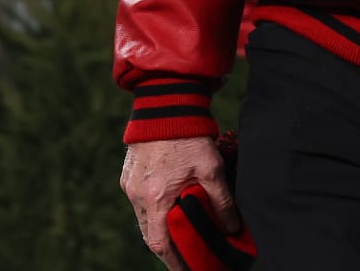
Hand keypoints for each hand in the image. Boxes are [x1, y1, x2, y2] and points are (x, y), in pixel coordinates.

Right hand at [121, 136, 236, 268]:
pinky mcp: (128, 174)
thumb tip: (231, 227)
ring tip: (179, 231)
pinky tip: (168, 206)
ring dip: (159, 227)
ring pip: (143, 218)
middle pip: (149, 234)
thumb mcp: (211, 168)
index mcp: (156, 197)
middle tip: (186, 253)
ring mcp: (130, 184)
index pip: (160, 242)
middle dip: (167, 246)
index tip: (186, 268)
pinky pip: (138, 201)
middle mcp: (137, 195)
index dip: (172, 260)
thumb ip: (221, 200)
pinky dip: (153, 209)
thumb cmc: (189, 135)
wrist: (165, 104)